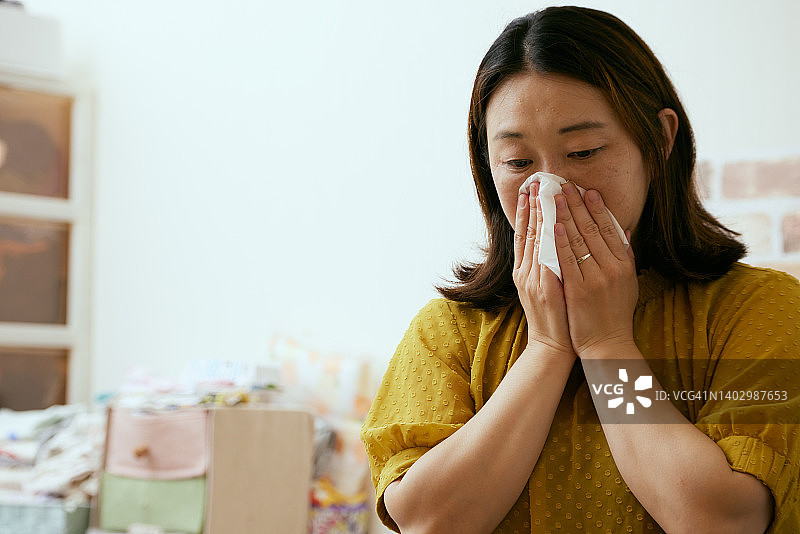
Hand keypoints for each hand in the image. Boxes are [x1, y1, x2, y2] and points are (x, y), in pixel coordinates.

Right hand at [513, 182, 574, 359]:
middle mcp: (526, 272)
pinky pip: (547, 257)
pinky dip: (551, 239)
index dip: (526, 212)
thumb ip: (552, 265)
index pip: (525, 235)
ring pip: (536, 240)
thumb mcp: (548, 288)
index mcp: (525, 272)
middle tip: (535, 182)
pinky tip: (556, 223)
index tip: (529, 191)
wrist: (553, 346)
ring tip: (545, 192)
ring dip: (541, 215)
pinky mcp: (545, 287)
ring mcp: (534, 279)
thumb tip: (558, 243)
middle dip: (532, 206)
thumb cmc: (557, 318)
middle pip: (528, 232)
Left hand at [553, 183, 638, 358]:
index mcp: (624, 264)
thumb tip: (624, 229)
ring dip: (565, 216)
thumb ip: (625, 256)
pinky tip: (552, 226)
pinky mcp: (579, 290)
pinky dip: (560, 241)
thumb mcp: (628, 283)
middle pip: (592, 229)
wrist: (606, 343)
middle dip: (577, 205)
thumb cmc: (614, 313)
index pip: (609, 229)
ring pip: (578, 240)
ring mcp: (595, 279)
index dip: (597, 208)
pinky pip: (567, 260)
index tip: (587, 190)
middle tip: (565, 185)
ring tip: (555, 197)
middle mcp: (612, 268)